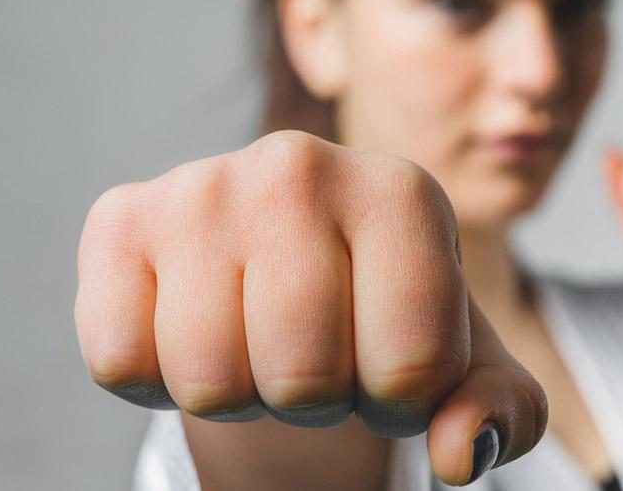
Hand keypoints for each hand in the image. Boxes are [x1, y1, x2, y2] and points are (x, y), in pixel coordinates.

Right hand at [74, 130, 545, 484]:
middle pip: (304, 379)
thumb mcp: (465, 361)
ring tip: (261, 337)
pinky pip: (122, 362)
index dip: (400, 402)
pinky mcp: (121, 218)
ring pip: (211, 381)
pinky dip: (159, 379)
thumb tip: (459, 455)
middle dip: (317, 399)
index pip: (412, 367)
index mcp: (402, 193)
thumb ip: (501, 409)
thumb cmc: (385, 312)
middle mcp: (301, 167)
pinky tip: (195, 326)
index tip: (389, 365)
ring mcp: (204, 187)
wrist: (292, 264)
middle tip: (318, 352)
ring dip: (244, 391)